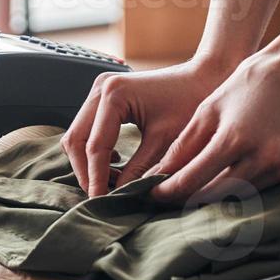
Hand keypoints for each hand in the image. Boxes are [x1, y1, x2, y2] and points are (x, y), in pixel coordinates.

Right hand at [61, 55, 234, 196]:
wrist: (204, 77)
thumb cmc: (191, 103)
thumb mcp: (165, 142)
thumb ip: (139, 170)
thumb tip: (119, 196)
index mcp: (114, 95)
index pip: (95, 146)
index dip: (96, 178)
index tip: (100, 202)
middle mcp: (101, 88)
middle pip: (75, 141)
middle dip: (86, 173)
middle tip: (101, 197)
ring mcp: (99, 90)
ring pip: (77, 136)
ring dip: (88, 163)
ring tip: (111, 182)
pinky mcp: (103, 97)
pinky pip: (86, 130)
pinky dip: (94, 151)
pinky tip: (115, 163)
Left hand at [150, 25, 279, 203]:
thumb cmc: (251, 82)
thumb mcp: (209, 108)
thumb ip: (184, 145)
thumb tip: (160, 174)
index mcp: (233, 140)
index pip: (190, 182)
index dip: (165, 192)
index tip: (147, 192)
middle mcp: (258, 160)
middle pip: (209, 197)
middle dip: (182, 199)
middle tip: (159, 195)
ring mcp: (275, 169)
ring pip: (230, 198)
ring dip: (205, 197)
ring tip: (182, 189)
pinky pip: (250, 190)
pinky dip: (229, 189)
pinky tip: (213, 181)